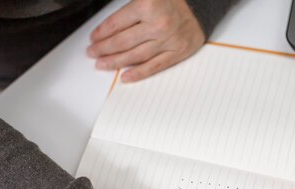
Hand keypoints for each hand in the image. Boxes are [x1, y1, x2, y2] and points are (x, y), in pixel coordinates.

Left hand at [86, 0, 204, 82]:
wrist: (201, 5)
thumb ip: (129, 9)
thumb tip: (108, 26)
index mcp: (148, 5)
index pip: (117, 23)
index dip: (102, 32)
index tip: (93, 38)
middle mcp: (158, 24)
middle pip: (123, 41)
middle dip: (104, 48)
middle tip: (93, 53)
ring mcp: (168, 40)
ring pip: (135, 56)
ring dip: (115, 62)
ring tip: (102, 64)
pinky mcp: (178, 52)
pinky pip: (154, 66)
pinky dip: (138, 73)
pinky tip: (124, 76)